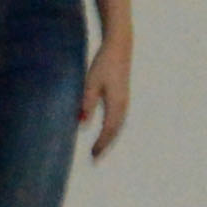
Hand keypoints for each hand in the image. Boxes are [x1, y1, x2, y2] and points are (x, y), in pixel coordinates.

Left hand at [80, 27, 134, 158]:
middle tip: (95, 158)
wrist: (119, 47)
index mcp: (116, 104)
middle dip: (105, 145)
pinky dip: (111, 128)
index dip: (100, 144)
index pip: (108, 130)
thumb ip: (87, 103)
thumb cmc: (104, 63)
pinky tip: (106, 131)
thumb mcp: (91, 83)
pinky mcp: (122, 97)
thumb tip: (82, 124)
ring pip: (117, 126)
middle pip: (115, 131)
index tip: (92, 156)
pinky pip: (118, 118)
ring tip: (99, 148)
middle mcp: (123, 105)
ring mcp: (124, 101)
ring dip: (109, 138)